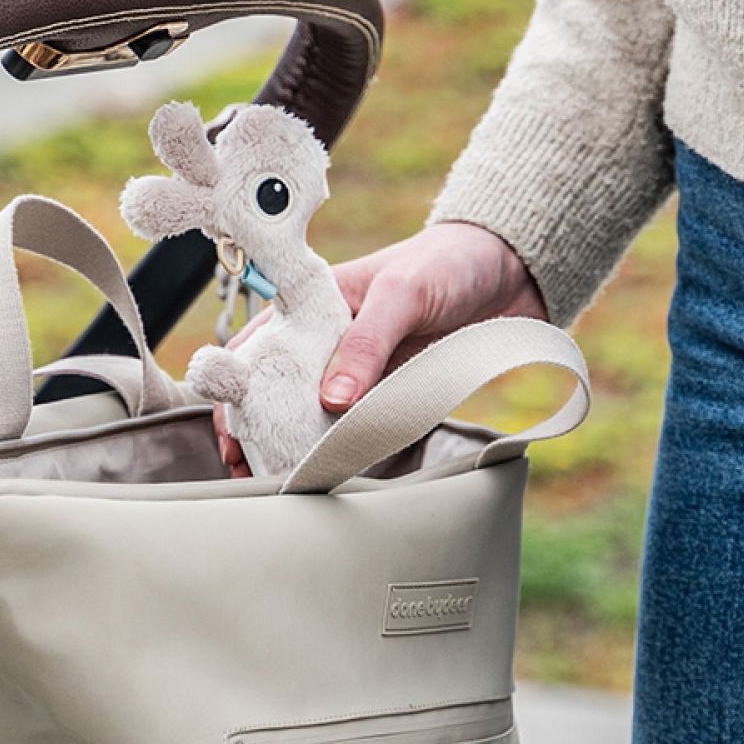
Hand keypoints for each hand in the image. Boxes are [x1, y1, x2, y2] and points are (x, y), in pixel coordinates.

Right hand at [212, 222, 545, 473]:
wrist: (510, 270)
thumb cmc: (447, 263)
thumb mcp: (402, 294)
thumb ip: (366, 344)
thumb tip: (333, 401)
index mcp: (313, 305)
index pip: (258, 349)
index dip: (238, 389)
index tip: (232, 428)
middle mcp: (328, 342)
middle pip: (278, 392)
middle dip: (259, 432)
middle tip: (250, 469)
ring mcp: (357, 372)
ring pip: (313, 417)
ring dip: (296, 448)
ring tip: (282, 480)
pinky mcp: (389, 394)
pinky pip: (358, 429)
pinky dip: (342, 451)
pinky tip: (330, 472)